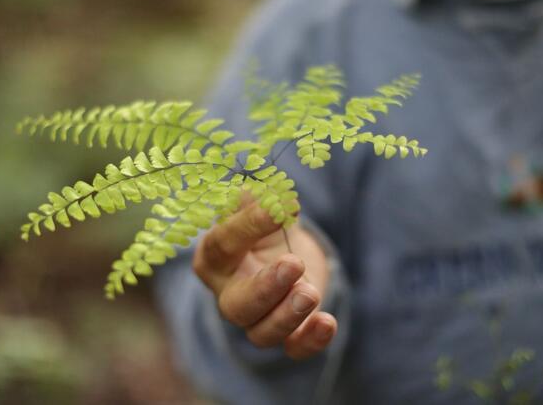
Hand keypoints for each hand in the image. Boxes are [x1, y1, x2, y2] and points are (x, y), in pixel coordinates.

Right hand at [192, 199, 337, 359]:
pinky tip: (327, 322)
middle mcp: (229, 293)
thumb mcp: (258, 203)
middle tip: (293, 265)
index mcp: (215, 257)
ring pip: (262, 333)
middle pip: (237, 305)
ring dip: (287, 316)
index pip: (224, 245)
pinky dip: (310, 341)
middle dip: (266, 288)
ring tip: (310, 292)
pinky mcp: (287, 333)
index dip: (249, 227)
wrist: (286, 250)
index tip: (278, 210)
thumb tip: (275, 195)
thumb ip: (260, 197)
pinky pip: (293, 348)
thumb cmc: (263, 225)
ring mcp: (257, 318)